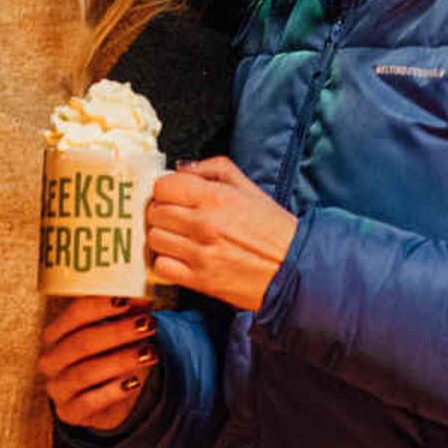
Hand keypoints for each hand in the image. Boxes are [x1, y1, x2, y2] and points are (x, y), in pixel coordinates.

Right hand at [39, 294, 159, 435]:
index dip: (102, 305)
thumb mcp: (118, 334)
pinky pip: (89, 402)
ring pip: (84, 373)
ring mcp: (57, 388)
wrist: (108, 398)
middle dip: (117, 332)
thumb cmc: (110, 357)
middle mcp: (50, 360)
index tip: (130, 299)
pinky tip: (134, 382)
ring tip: (149, 353)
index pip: (75, 314)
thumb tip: (143, 298)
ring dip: (119, 361)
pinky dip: (112, 391)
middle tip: (147, 324)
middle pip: (80, 343)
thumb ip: (126, 315)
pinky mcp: (69, 413)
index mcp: (55, 334)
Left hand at [145, 157, 300, 311]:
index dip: (165, 190)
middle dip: (162, 212)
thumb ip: (213, 169)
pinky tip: (180, 258)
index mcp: (216, 197)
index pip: (162, 186)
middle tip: (177, 217)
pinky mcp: (199, 280)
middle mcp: (204, 224)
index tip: (173, 196)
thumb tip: (181, 167)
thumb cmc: (273, 229)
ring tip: (179, 238)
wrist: (293, 269)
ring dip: (163, 237)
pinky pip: (161, 266)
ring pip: (154, 239)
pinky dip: (166, 262)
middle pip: (154, 212)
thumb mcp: (249, 188)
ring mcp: (199, 254)